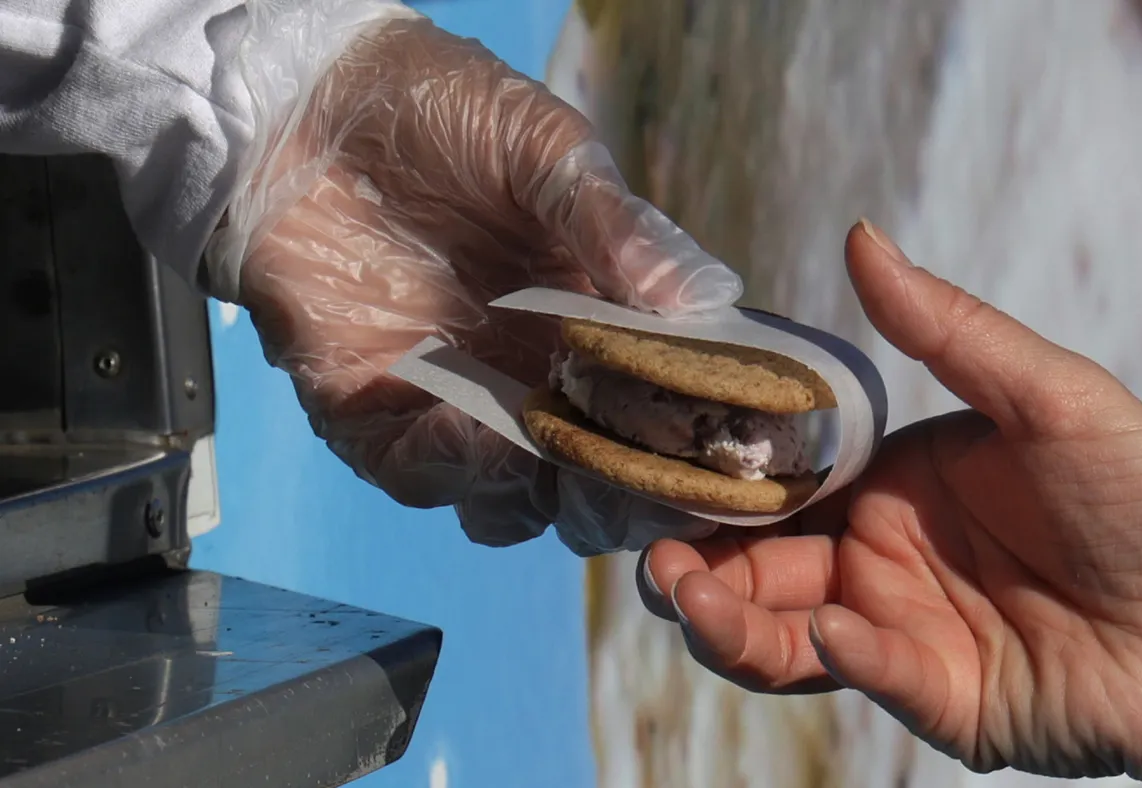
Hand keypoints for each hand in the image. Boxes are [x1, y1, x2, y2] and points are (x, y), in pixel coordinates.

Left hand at [206, 7, 739, 553]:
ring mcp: (456, 403)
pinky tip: (472, 428)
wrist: (303, 100)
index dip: (695, 441)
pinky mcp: (372, 414)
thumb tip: (709, 301)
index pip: (661, 409)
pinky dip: (453, 468)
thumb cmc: (437, 107)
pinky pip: (420, 475)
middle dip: (628, 493)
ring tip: (558, 451)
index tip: (728, 448)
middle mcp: (533, 377)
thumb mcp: (543, 148)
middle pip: (597, 480)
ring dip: (544, 492)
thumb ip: (617, 225)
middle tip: (647, 475)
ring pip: (515, 502)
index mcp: (594, 321)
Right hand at [639, 220, 1141, 783]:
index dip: (720, 477)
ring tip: (696, 599)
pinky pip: (863, 673)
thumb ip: (949, 330)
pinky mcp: (930, 697)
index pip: (783, 478)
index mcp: (897, 481)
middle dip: (697, 564)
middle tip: (659, 562)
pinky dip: (838, 655)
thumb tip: (861, 236)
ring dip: (730, 620)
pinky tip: (838, 630)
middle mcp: (883, 554)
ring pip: (781, 632)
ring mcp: (900, 629)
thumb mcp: (1052, 397)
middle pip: (761, 562)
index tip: (663, 465)